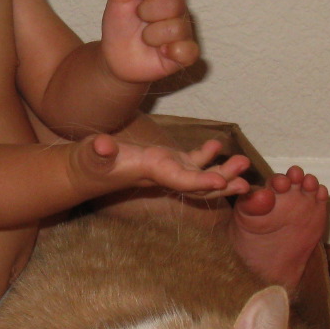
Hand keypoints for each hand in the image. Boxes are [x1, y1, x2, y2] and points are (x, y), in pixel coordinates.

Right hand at [75, 136, 250, 198]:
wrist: (83, 172)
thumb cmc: (85, 164)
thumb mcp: (88, 156)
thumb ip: (96, 151)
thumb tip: (102, 145)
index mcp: (149, 173)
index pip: (179, 180)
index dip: (200, 181)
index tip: (222, 181)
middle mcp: (162, 175)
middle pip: (197, 183)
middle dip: (222, 183)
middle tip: (246, 180)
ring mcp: (164, 169)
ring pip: (199, 173)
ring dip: (221, 170)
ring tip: (243, 162)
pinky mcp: (162, 161)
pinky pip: (189, 161)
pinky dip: (205, 155)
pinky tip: (217, 144)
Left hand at [100, 0, 200, 84]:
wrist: (114, 58)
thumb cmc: (120, 26)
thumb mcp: (118, 0)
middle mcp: (177, 9)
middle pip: (173, 2)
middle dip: (147, 13)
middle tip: (139, 21)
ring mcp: (183, 31)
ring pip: (176, 27)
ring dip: (152, 36)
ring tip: (146, 39)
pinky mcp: (185, 54)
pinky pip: (190, 50)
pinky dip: (173, 51)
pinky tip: (161, 52)